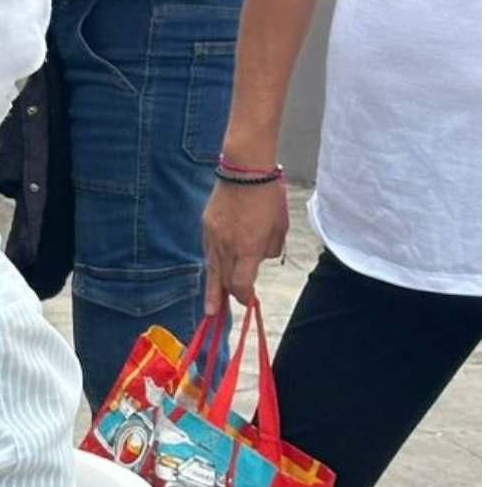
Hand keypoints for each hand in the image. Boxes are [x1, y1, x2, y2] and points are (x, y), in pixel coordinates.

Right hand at [202, 175, 289, 316]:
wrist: (244, 170)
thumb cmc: (268, 197)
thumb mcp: (280, 227)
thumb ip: (270, 248)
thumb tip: (260, 257)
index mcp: (247, 247)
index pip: (241, 283)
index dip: (244, 297)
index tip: (249, 303)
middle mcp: (227, 246)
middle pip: (223, 280)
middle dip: (225, 298)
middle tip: (218, 315)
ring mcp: (213, 236)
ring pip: (212, 268)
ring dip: (212, 288)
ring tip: (209, 307)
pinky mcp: (206, 226)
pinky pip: (209, 251)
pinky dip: (213, 264)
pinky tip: (213, 271)